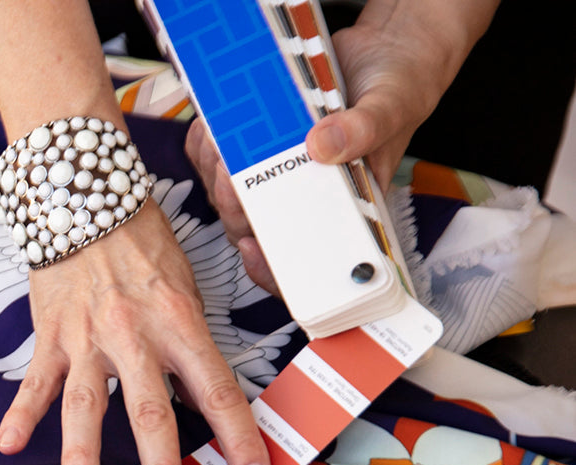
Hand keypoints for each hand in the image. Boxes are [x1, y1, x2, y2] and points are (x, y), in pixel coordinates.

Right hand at [0, 204, 272, 464]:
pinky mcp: (49, 335)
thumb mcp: (185, 288)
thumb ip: (192, 347)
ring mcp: (87, 338)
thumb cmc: (143, 245)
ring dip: (83, 453)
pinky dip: (20, 414)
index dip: (239, 439)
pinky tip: (8, 444)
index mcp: (179, 323)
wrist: (85, 198)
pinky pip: (34, 381)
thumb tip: (206, 404)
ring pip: (86, 404)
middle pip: (151, 410)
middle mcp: (134, 335)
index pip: (218, 391)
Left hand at [185, 9, 478, 295]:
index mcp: (343, 210)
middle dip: (233, 207)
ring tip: (223, 141)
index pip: (304, 262)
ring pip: (227, 197)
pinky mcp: (254, 147)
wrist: (385, 51)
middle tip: (228, 172)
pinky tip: (214, 125)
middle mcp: (304, 199)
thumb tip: (320, 147)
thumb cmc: (400, 91)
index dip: (273, 270)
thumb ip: (363, 130)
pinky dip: (206, 145)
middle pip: (253, 230)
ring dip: (214, 174)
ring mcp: (275, 175)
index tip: (252, 248)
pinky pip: (216, 159)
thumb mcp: (391, 108)